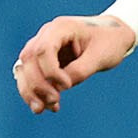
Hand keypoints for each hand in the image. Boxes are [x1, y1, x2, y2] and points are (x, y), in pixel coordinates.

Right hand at [13, 13, 137, 113]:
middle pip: (29, 59)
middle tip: (54, 101)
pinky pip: (30, 76)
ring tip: (41, 109)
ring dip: (29, 91)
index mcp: (61, 27)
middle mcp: (47, 35)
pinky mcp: (44, 60)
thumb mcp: (101, 57)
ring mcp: (42, 46)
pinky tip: (46, 106)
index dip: (50, 71)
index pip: (43, 49)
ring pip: (24, 68)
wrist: (114, 36)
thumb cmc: (110, 42)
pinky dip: (34, 92)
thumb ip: (80, 70)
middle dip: (37, 84)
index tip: (67, 85)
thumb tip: (59, 88)